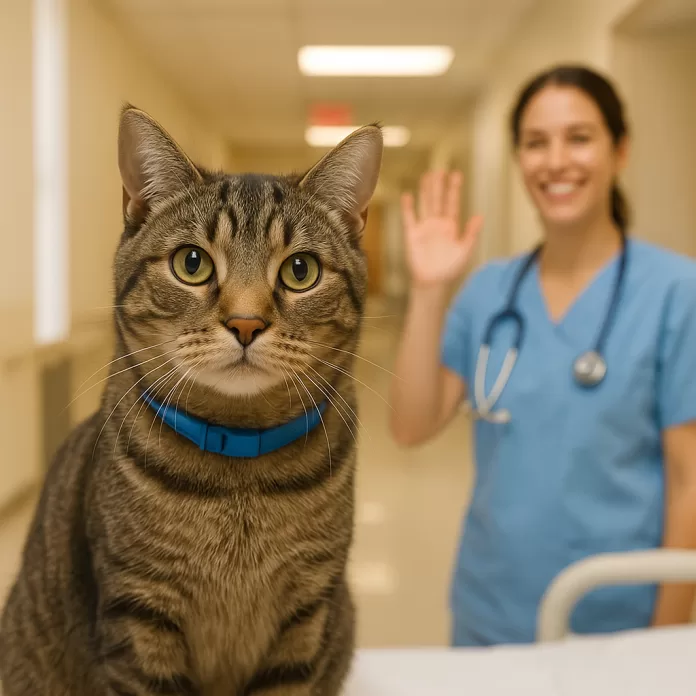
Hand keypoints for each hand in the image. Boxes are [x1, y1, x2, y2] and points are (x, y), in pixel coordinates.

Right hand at [401, 170, 482, 288]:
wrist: (432, 282)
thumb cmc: (450, 269)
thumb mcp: (464, 251)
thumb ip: (471, 234)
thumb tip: (479, 216)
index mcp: (451, 226)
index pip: (453, 203)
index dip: (454, 189)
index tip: (456, 174)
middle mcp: (437, 224)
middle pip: (438, 200)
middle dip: (439, 186)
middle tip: (439, 169)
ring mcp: (424, 228)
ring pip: (425, 205)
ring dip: (425, 191)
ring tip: (426, 176)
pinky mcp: (412, 235)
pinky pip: (409, 218)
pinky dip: (408, 207)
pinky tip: (407, 195)